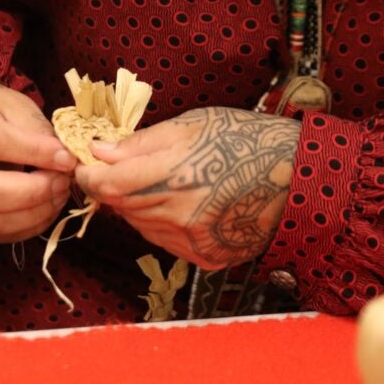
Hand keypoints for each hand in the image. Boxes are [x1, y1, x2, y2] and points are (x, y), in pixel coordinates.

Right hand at [0, 80, 76, 242]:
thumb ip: (35, 129)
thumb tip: (63, 160)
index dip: (35, 153)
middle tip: (63, 181)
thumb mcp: (11, 104)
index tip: (67, 158)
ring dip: (33, 214)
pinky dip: (26, 227)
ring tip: (58, 195)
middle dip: (34, 192)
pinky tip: (45, 210)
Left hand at [76, 108, 299, 268]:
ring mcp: (193, 241)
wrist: (296, 177)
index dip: (90, 175)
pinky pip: (164, 241)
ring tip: (163, 183)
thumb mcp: (192, 125)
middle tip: (123, 169)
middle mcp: (180, 214)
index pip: (108, 184)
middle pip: (120, 206)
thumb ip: (141, 143)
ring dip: (137, 205)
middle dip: (113, 187)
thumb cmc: (243, 139)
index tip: (87, 166)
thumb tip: (98, 152)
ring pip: (139, 225)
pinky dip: (160, 223)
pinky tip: (181, 204)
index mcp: (175, 174)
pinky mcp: (205, 258)